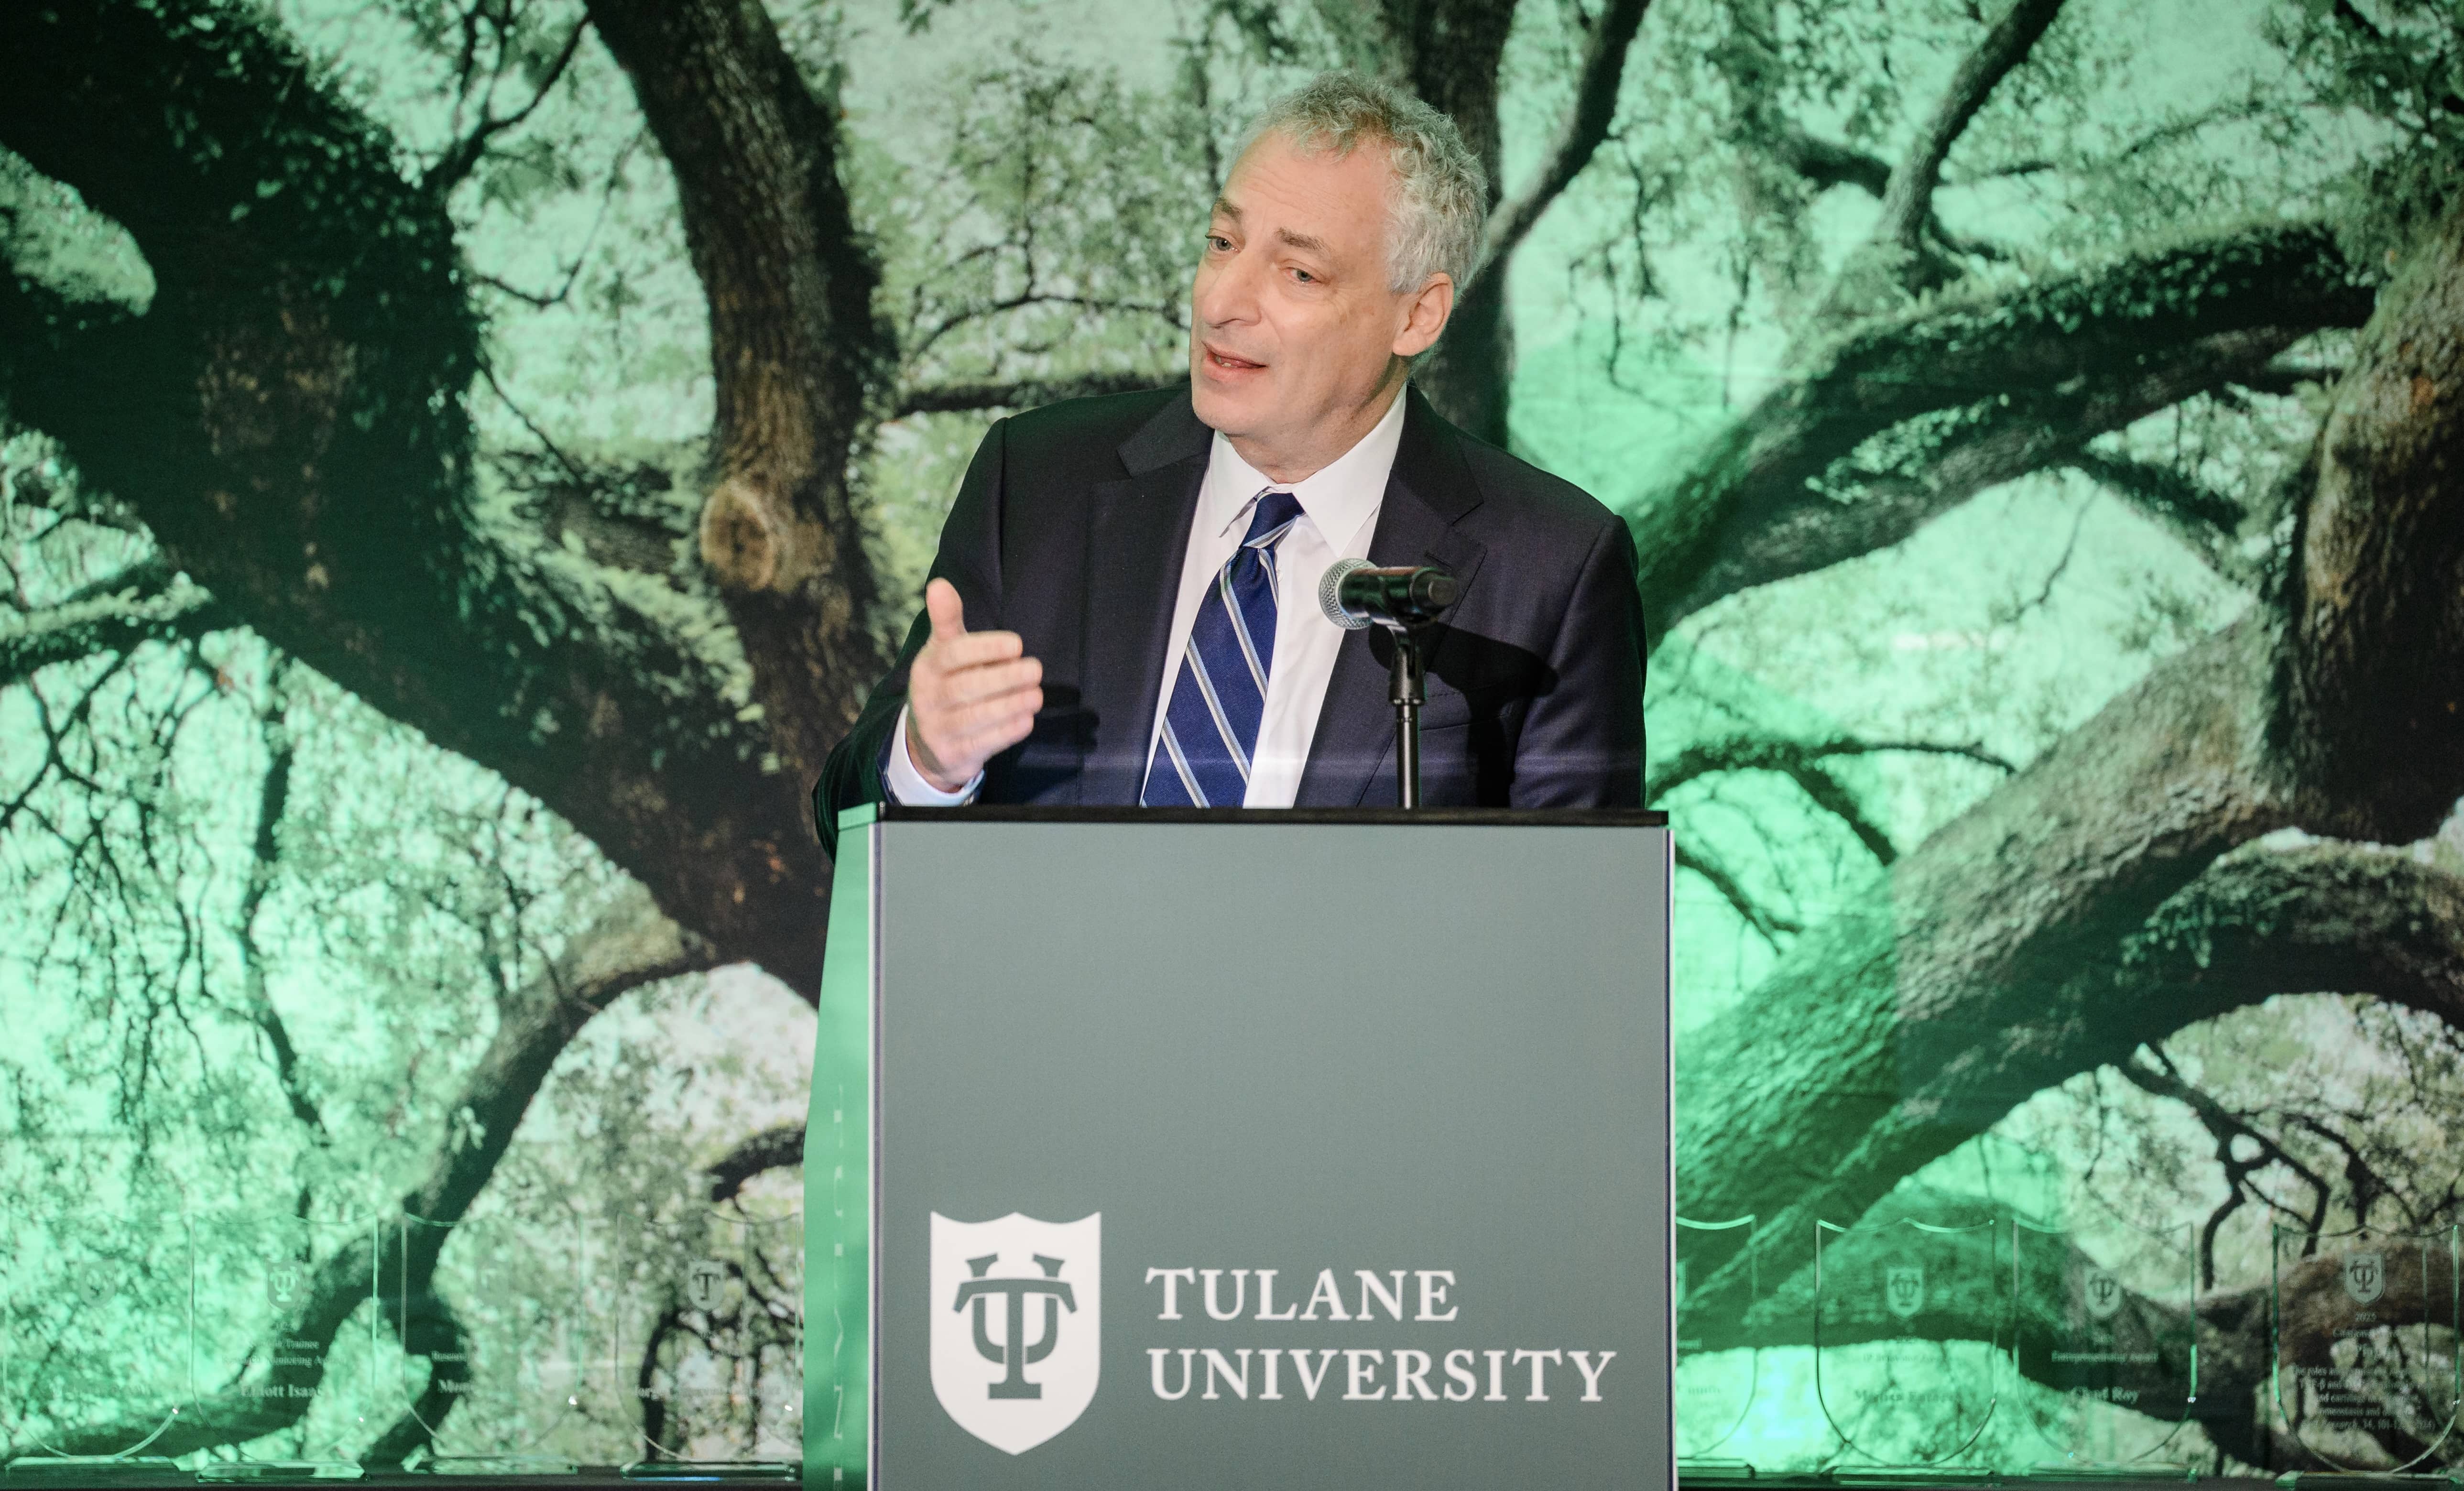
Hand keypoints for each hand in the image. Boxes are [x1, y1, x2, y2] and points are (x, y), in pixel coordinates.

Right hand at [904, 578, 1042, 792]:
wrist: (927, 744)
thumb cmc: (946, 684)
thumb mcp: (943, 651)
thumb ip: (947, 620)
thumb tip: (940, 584)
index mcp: (926, 667)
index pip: (952, 654)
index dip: (985, 648)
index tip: (1017, 644)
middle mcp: (926, 698)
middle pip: (966, 687)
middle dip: (1004, 678)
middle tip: (1035, 669)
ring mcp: (937, 729)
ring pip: (975, 717)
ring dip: (1011, 704)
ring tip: (1037, 695)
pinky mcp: (952, 755)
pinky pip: (982, 743)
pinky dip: (1007, 731)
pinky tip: (1027, 719)